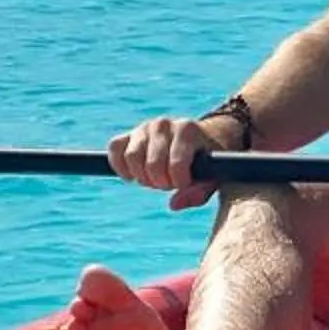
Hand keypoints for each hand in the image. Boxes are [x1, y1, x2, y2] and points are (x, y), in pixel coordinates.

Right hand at [107, 113, 236, 211]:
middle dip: (160, 182)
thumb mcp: (214, 175)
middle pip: (152, 164)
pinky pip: (115, 148)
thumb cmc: (206, 161)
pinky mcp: (129, 135)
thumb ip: (200, 190)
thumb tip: (173, 204)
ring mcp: (144, 128)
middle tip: (169, 183)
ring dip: (141, 177)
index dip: (178, 182)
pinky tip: (133, 176)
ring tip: (154, 179)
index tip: (184, 183)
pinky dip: (119, 166)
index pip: (176, 164)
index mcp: (187, 130)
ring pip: (131, 157)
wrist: (198, 140)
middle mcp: (164, 124)